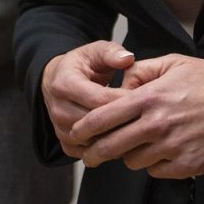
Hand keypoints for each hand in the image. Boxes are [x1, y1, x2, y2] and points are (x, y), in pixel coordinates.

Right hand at [40, 41, 135, 159]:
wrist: (57, 81)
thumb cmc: (80, 65)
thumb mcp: (95, 50)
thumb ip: (112, 52)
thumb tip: (128, 58)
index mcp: (64, 84)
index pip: (99, 99)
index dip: (124, 100)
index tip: (145, 98)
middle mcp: (58, 109)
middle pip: (96, 124)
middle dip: (123, 121)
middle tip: (147, 117)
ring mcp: (60, 128)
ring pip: (93, 141)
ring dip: (116, 137)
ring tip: (138, 128)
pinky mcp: (65, 143)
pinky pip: (89, 152)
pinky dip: (107, 149)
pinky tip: (122, 138)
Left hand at [70, 54, 203, 178]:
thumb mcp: (175, 63)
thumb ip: (143, 70)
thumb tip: (123, 81)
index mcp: (151, 97)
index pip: (104, 117)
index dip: (85, 127)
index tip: (76, 132)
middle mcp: (158, 124)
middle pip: (111, 146)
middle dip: (95, 152)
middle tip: (89, 155)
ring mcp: (172, 147)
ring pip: (133, 161)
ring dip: (130, 155)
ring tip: (137, 145)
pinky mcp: (187, 165)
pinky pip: (156, 171)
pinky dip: (155, 164)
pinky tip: (162, 151)